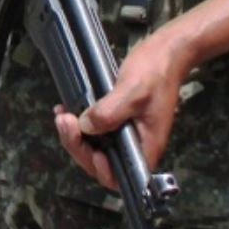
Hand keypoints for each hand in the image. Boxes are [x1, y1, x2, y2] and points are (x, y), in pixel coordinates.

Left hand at [52, 28, 193, 192]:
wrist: (166, 53)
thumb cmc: (156, 72)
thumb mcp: (131, 92)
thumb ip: (109, 112)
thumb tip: (86, 127)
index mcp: (145, 146)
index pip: (118, 176)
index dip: (99, 169)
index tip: (89, 149)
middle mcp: (135, 145)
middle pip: (100, 161)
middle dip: (78, 145)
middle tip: (64, 121)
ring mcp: (125, 133)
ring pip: (94, 146)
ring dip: (75, 134)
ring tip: (62, 115)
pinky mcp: (116, 120)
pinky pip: (94, 130)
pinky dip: (78, 123)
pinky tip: (66, 109)